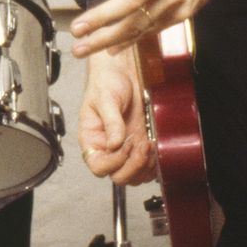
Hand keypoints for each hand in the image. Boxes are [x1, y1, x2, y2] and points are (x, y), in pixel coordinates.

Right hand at [77, 45, 156, 184]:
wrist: (123, 69)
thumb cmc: (106, 80)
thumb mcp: (105, 98)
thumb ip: (111, 121)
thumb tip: (115, 143)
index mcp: (91, 139)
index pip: (98, 167)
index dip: (113, 162)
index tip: (123, 144)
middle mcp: (107, 147)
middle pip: (118, 177)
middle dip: (133, 166)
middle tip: (141, 145)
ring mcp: (125, 148)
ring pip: (134, 176)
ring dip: (145, 165)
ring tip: (149, 144)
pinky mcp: (139, 143)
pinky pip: (147, 166)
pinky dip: (154, 162)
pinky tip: (155, 146)